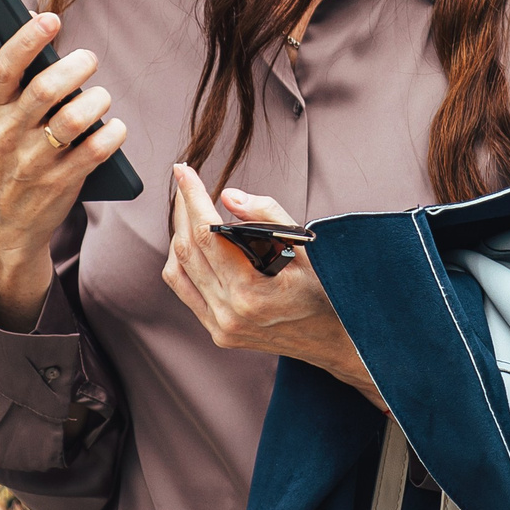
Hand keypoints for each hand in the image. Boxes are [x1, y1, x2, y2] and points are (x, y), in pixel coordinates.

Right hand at [0, 11, 128, 329]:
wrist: (0, 225)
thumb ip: (0, 73)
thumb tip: (29, 18)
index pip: (3, 66)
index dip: (27, 39)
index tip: (52, 19)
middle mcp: (7, 134)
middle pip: (45, 89)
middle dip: (75, 67)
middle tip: (89, 59)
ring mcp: (33, 161)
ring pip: (74, 119)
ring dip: (97, 101)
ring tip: (101, 96)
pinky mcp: (60, 183)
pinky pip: (95, 152)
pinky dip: (112, 135)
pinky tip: (115, 128)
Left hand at [162, 164, 382, 409]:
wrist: (332, 339)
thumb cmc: (323, 291)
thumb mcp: (305, 247)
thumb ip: (267, 216)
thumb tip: (229, 196)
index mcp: (251, 292)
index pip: (207, 234)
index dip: (192, 197)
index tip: (183, 170)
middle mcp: (229, 313)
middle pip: (187, 249)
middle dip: (183, 209)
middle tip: (186, 184)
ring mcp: (219, 326)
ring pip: (177, 269)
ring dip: (179, 234)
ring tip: (191, 211)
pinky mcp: (216, 331)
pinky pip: (184, 289)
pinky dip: (183, 261)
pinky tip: (195, 244)